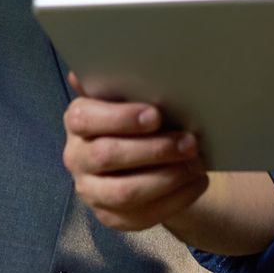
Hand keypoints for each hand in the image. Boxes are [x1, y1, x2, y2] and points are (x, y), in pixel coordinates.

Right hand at [62, 74, 207, 231]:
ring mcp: (92, 191)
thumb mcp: (130, 97)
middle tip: (190, 141)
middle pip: (108, 156)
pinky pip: (142, 216)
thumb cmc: (138, 118)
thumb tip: (113, 54)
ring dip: (166, 177)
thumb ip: (122, 82)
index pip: (85, 118)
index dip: (121, 118)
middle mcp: (77, 157)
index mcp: (77, 121)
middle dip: (153, 149)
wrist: (143, 159)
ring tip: (195, 163)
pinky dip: (175, 199)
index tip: (156, 115)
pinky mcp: (111, 217)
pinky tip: (196, 181)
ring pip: (125, 192)